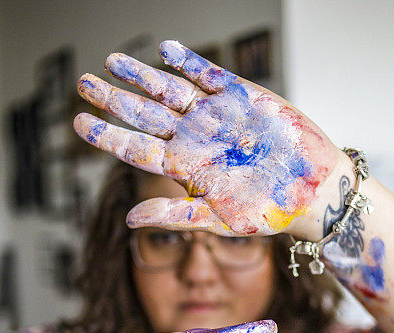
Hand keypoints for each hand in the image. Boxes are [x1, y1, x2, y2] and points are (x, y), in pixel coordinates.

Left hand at [73, 40, 341, 236]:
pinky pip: (208, 75)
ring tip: (112, 61)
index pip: (136, 148)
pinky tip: (165, 51)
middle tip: (83, 83)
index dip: (106, 134)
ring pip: (170, 90)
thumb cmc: (269, 212)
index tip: (78, 121)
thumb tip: (128, 220)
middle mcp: (195, 138)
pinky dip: (188, 62)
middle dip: (114, 98)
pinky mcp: (242, 97)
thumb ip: (175, 215)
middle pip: (145, 113)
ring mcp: (216, 115)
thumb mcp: (218, 218)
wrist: (315, 191)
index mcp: (185, 167)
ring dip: (142, 75)